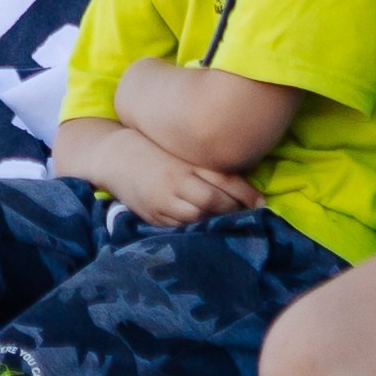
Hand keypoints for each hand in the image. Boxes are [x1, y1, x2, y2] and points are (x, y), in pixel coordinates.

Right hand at [67, 124, 262, 227]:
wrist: (113, 156)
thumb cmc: (151, 147)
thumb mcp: (179, 149)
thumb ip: (205, 163)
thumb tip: (241, 181)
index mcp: (183, 162)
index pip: (222, 181)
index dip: (245, 194)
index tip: (262, 202)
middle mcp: (173, 184)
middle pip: (214, 202)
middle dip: (235, 210)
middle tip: (253, 215)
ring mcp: (161, 203)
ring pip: (199, 218)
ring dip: (218, 221)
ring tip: (234, 222)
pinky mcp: (153, 217)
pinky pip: (181, 228)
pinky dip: (197, 228)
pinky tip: (208, 227)